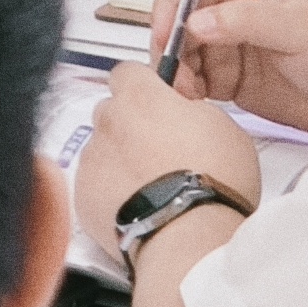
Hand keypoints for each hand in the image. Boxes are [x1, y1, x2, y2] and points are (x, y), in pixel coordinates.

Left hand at [72, 63, 266, 258]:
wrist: (189, 234)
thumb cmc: (214, 182)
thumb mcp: (224, 127)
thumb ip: (191, 109)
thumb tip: (181, 110)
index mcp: (142, 97)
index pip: (128, 72)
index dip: (144, 87)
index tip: (158, 102)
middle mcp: (109, 121)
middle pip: (112, 110)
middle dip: (130, 124)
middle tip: (160, 149)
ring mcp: (92, 157)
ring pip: (101, 148)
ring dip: (120, 158)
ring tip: (152, 184)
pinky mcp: (83, 192)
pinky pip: (93, 182)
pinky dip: (110, 189)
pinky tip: (138, 204)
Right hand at [151, 0, 307, 135]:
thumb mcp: (297, 28)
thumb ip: (245, 20)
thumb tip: (195, 21)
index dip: (171, 9)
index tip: (165, 37)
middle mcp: (233, 15)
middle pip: (180, 23)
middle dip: (170, 48)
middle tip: (175, 76)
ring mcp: (232, 50)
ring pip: (184, 55)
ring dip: (177, 73)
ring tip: (189, 95)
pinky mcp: (233, 83)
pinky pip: (197, 83)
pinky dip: (188, 92)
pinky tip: (197, 103)